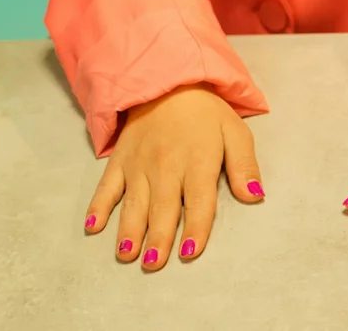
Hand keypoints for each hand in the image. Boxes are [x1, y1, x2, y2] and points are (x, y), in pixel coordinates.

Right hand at [82, 84, 264, 269]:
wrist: (168, 83)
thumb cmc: (207, 114)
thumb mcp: (236, 133)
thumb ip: (244, 167)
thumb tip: (255, 196)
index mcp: (198, 162)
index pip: (199, 202)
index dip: (196, 229)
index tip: (189, 254)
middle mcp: (166, 166)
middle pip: (163, 208)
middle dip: (158, 238)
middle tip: (155, 264)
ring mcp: (138, 164)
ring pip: (133, 203)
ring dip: (129, 230)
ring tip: (127, 255)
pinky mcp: (119, 160)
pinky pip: (106, 186)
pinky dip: (98, 206)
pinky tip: (92, 227)